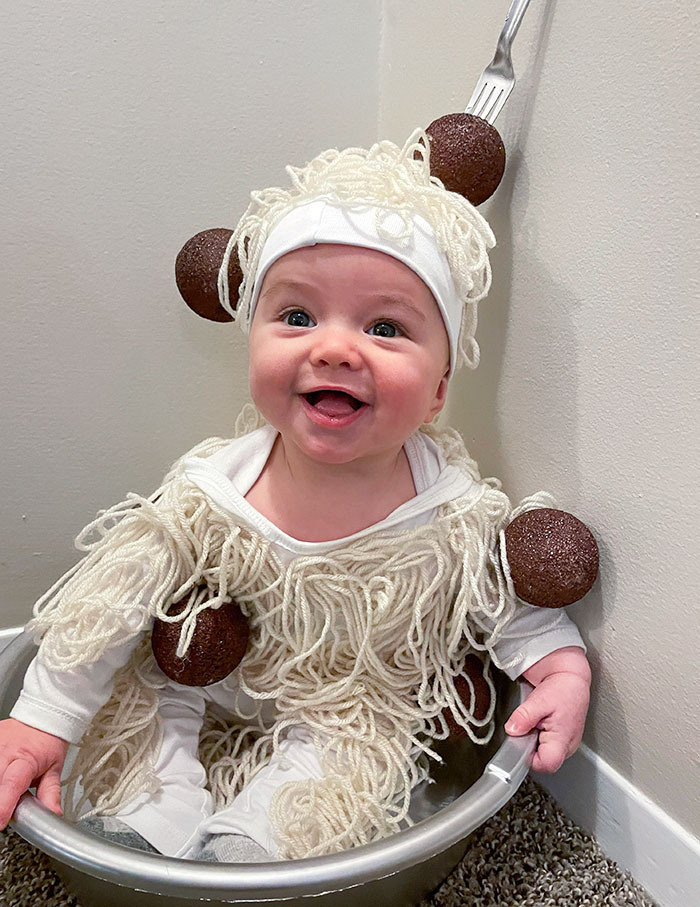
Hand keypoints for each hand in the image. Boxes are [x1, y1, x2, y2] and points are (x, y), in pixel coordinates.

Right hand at [0, 718, 68, 828]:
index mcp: (25, 759)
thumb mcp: (55, 767)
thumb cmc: (48, 741)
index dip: (3, 805)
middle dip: (0, 800)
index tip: (0, 822)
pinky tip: (1, 778)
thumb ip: (50, 793)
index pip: (11, 784)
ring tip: (6, 792)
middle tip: (6, 807)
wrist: (42, 716)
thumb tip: (52, 814)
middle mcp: (4, 752)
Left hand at [505, 646, 590, 772]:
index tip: (520, 743)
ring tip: (536, 722)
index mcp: (564, 740)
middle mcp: (568, 745)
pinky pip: (548, 744)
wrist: (571, 676)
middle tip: (528, 727)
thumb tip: (512, 730)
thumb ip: (524, 717)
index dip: (529, 758)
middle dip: (530, 747)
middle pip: (544, 761)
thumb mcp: (539, 700)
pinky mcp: (565, 737)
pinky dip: (540, 735)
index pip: (546, 765)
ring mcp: (568, 742)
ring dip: (535, 740)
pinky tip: (540, 722)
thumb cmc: (563, 687)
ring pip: (545, 753)